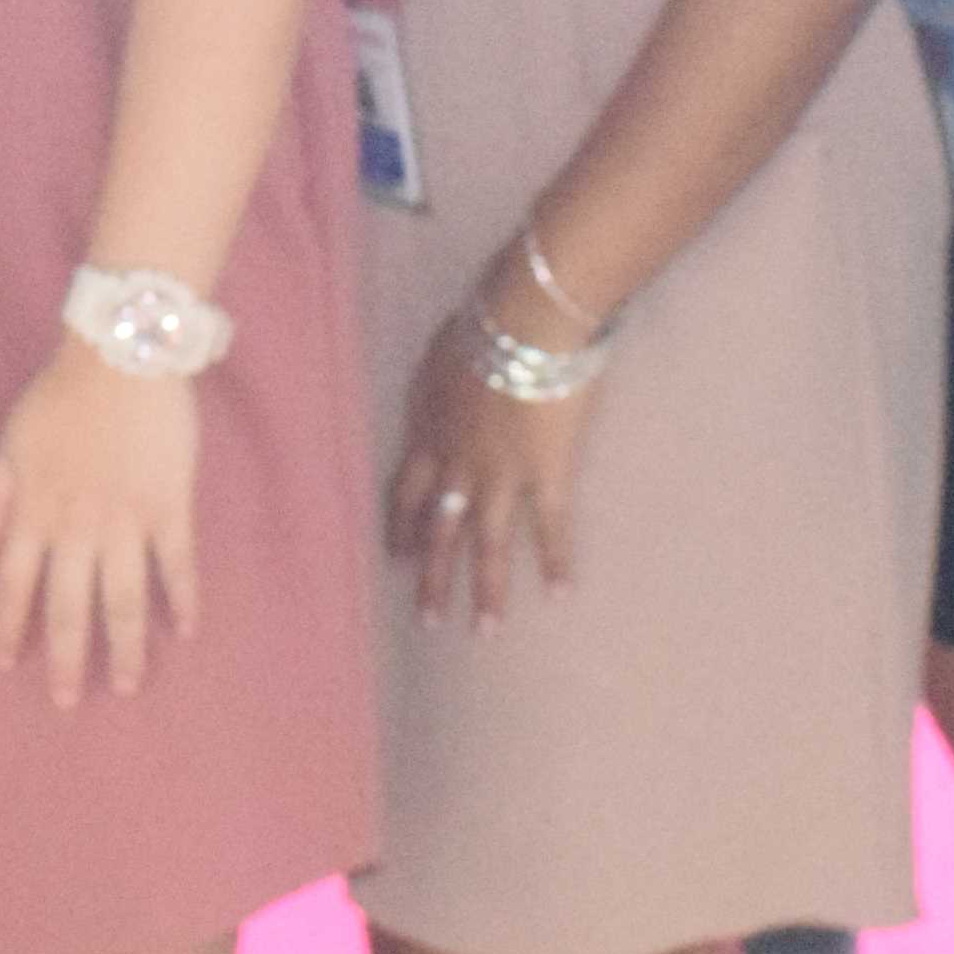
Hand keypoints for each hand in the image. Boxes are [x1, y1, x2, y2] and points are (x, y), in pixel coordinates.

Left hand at [0, 339, 202, 705]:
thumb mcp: (10, 442)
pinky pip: (177, 563)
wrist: (120, 356)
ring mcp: (126, 520)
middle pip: (70, 607)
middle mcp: (77, 527)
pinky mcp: (169, 506)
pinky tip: (188, 629)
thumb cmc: (61, 394)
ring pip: (124, 599)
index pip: (14, 584)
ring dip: (126, 647)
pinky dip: (183, 597)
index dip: (10, 626)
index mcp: (35, 511)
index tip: (7, 664)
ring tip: (128, 684)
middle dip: (67, 659)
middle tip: (67, 702)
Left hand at [386, 319, 587, 628]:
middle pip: (439, 532)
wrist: (523, 321)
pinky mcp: (544, 475)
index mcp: (429, 434)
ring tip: (484, 631)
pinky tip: (558, 594)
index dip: (400, 527)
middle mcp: (457, 465)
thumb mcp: (440, 354)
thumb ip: (437, 385)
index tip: (395, 556)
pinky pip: (548, 528)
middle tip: (427, 622)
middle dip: (432, 579)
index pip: (405, 492)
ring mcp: (500, 475)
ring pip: (487, 545)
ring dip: (485, 591)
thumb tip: (440, 391)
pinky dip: (554, 562)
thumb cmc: (482, 321)